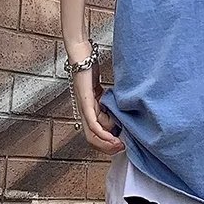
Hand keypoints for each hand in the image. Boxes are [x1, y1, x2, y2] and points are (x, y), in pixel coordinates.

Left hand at [67, 40, 124, 155]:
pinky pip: (92, 120)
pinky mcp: (85, 100)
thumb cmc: (92, 67)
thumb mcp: (104, 87)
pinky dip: (100, 131)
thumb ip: (110, 100)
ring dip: (106, 141)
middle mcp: (85, 110)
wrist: (82, 55)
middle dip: (106, 147)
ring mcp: (84, 105)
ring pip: (93, 131)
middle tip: (120, 149)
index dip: (106, 141)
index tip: (121, 143)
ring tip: (118, 144)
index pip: (95, 131)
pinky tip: (110, 136)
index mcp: (90, 108)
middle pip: (91, 137)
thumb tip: (121, 110)